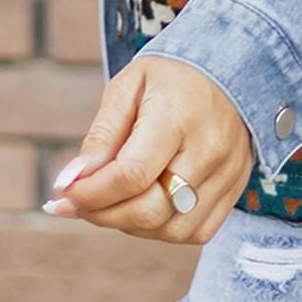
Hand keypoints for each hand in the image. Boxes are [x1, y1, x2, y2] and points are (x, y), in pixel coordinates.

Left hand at [41, 56, 255, 244]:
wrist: (230, 69)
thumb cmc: (170, 77)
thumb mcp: (127, 88)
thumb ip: (100, 136)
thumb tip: (71, 182)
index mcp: (179, 115)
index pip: (131, 175)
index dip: (90, 193)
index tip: (64, 192)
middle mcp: (209, 149)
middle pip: (150, 210)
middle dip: (103, 214)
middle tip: (79, 202)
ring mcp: (228, 173)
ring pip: (171, 230)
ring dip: (130, 225)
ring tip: (113, 201)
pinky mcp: (236, 189)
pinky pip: (194, 232)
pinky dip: (161, 229)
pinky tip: (145, 205)